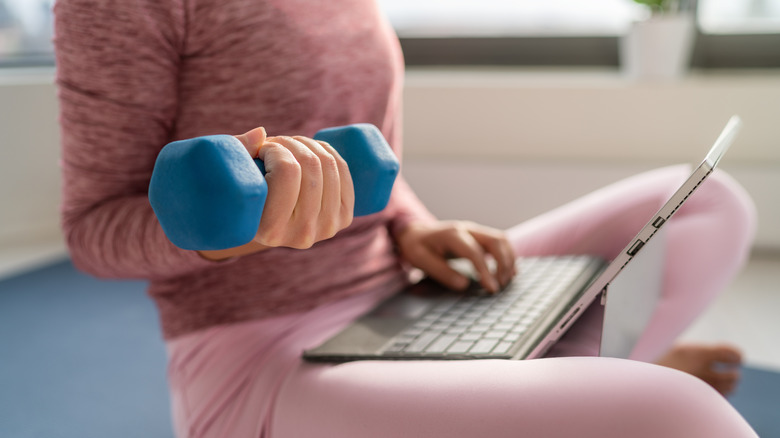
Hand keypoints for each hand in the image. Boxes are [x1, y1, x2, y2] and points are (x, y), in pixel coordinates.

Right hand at [198, 127, 353, 259]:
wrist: (264, 225)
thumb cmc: (241, 196)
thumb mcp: (232, 179)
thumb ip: (237, 151)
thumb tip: (261, 133)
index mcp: (271, 231)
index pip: (287, 172)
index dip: (275, 149)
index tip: (262, 149)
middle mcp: (302, 234)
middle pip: (310, 165)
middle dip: (291, 142)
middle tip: (275, 144)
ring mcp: (327, 228)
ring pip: (328, 164)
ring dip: (308, 143)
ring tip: (289, 146)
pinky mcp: (343, 218)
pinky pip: (343, 170)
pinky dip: (327, 150)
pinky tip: (311, 149)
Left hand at [396, 220, 515, 292]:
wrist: (416, 233)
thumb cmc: (418, 247)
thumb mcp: (421, 261)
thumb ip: (442, 272)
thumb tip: (464, 284)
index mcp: (452, 235)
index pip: (475, 252)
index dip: (485, 271)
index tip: (492, 289)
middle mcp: (467, 229)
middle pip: (495, 241)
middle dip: (503, 264)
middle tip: (501, 285)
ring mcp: (475, 230)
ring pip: (501, 239)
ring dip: (508, 259)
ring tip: (507, 280)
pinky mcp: (479, 235)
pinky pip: (499, 242)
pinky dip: (508, 255)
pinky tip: (509, 271)